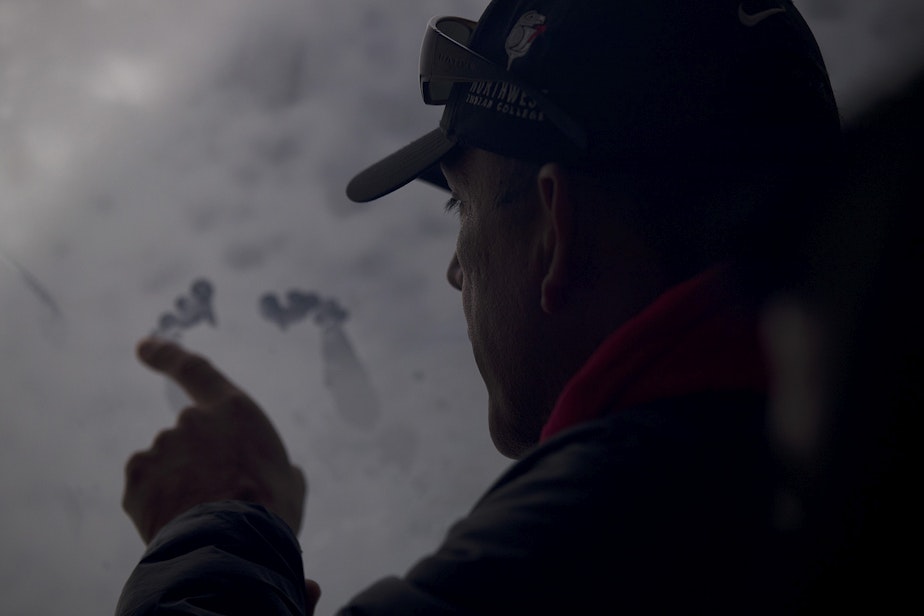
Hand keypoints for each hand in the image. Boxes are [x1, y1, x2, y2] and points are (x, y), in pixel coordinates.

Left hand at [123, 337, 305, 543]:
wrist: (234, 546)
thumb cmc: (272, 511)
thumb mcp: (289, 481)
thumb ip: (277, 465)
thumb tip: (285, 473)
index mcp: (234, 410)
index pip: (194, 369)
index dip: (166, 355)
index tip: (143, 346)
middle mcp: (192, 420)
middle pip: (189, 435)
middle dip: (198, 462)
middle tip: (221, 497)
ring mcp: (161, 447)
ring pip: (167, 464)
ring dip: (180, 483)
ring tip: (205, 517)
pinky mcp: (137, 478)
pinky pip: (146, 487)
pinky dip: (157, 501)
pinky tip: (179, 521)